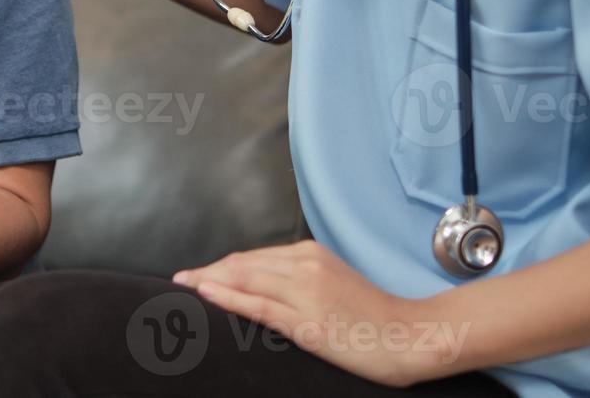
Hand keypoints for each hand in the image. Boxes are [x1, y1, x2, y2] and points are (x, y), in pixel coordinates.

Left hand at [173, 240, 454, 386]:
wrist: (410, 336)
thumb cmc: (373, 316)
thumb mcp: (332, 283)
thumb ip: (298, 277)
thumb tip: (263, 281)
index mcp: (309, 253)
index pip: (251, 257)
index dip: (220, 266)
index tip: (196, 274)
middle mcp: (304, 264)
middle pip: (241, 264)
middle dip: (208, 272)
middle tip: (179, 281)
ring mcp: (305, 290)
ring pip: (245, 279)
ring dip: (209, 282)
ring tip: (183, 287)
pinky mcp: (308, 320)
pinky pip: (259, 305)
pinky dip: (229, 297)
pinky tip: (206, 293)